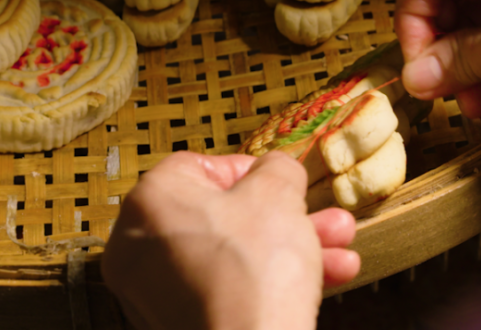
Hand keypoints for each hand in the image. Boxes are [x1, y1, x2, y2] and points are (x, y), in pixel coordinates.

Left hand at [102, 151, 360, 329]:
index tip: (282, 184)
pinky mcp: (178, 325)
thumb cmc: (254, 270)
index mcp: (152, 201)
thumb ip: (277, 169)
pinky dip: (269, 283)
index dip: (251, 171)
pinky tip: (326, 280)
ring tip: (340, 251)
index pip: (200, 167)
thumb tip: (274, 171)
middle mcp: (141, 247)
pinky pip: (228, 291)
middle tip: (322, 218)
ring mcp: (155, 294)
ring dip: (291, 250)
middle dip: (288, 218)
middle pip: (226, 217)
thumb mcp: (278, 193)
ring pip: (234, 257)